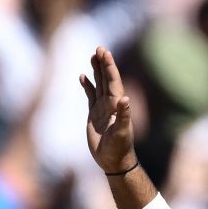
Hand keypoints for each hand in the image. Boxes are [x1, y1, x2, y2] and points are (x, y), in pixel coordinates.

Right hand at [80, 46, 137, 174]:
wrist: (113, 160)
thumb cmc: (119, 148)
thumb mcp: (121, 132)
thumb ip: (124, 116)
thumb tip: (125, 99)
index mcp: (117, 104)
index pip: (113, 81)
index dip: (109, 67)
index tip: (105, 53)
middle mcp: (110, 103)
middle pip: (106, 78)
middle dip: (103, 63)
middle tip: (99, 48)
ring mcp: (102, 108)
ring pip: (98, 84)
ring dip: (96, 70)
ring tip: (93, 56)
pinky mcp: (94, 115)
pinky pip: (90, 95)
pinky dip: (87, 85)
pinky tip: (82, 76)